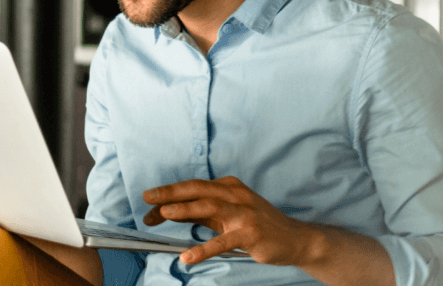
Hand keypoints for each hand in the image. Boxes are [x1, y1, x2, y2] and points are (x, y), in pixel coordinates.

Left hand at [142, 176, 313, 265]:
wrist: (294, 238)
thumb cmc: (257, 224)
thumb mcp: (228, 213)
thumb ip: (202, 211)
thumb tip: (170, 210)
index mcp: (228, 186)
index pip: (194, 187)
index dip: (170, 193)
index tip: (149, 202)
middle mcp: (235, 195)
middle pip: (198, 190)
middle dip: (171, 192)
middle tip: (148, 197)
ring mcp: (244, 213)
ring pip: (210, 207)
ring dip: (185, 209)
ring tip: (164, 213)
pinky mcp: (250, 234)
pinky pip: (223, 241)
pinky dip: (204, 249)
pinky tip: (187, 257)